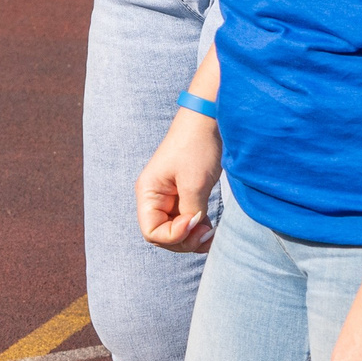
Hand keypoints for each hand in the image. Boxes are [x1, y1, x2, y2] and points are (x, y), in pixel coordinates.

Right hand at [136, 109, 222, 252]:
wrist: (209, 121)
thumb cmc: (196, 147)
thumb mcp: (194, 184)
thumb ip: (190, 213)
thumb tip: (193, 231)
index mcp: (149, 193)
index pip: (152, 232)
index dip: (173, 236)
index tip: (194, 222)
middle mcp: (155, 198)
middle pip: (163, 235)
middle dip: (185, 240)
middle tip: (207, 232)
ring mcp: (170, 198)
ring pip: (177, 232)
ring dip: (193, 237)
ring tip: (212, 231)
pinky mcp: (185, 195)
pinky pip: (188, 222)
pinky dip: (199, 229)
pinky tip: (212, 226)